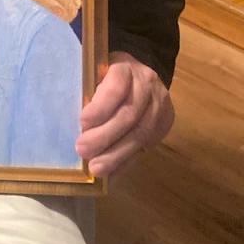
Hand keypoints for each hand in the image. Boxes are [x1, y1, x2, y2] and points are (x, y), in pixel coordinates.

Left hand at [76, 51, 173, 177]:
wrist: (141, 75)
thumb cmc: (107, 75)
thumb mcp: (97, 73)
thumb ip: (90, 92)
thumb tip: (78, 126)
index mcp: (126, 68)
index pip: (116, 87)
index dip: (100, 107)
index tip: (82, 122)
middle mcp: (148, 86)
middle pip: (128, 116)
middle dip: (104, 137)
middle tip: (82, 150)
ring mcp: (160, 106)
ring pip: (140, 135)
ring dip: (116, 155)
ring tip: (96, 168)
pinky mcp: (165, 125)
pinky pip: (145, 147)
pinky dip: (127, 162)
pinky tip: (111, 174)